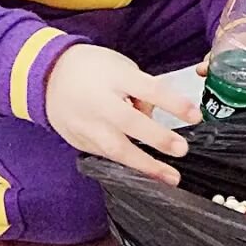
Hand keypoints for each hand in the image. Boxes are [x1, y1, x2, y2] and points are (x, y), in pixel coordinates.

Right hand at [45, 44, 199, 186]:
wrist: (48, 78)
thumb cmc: (95, 68)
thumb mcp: (122, 67)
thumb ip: (140, 91)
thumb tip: (154, 116)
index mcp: (116, 78)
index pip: (150, 90)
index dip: (174, 104)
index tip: (196, 116)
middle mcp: (100, 103)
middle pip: (130, 123)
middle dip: (157, 138)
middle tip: (183, 149)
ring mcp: (87, 126)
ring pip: (117, 150)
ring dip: (146, 166)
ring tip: (171, 178)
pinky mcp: (80, 143)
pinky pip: (108, 156)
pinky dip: (129, 165)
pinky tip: (148, 173)